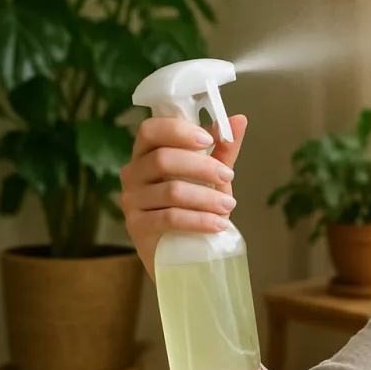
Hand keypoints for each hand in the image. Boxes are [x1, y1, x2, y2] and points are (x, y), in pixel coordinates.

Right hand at [120, 114, 246, 277]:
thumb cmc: (194, 206)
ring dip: (206, 198)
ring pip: (170, 191)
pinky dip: (199, 220)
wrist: (182, 250)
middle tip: (228, 177)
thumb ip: (223, 149)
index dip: (179, 131)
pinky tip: (219, 224)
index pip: (151, 130)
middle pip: (163, 159)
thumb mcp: (211, 176)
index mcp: (147, 153)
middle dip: (202, 167)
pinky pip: (169, 218)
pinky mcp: (136, 226)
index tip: (209, 139)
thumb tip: (239, 119)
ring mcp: (131, 200)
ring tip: (229, 206)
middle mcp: (133, 173)